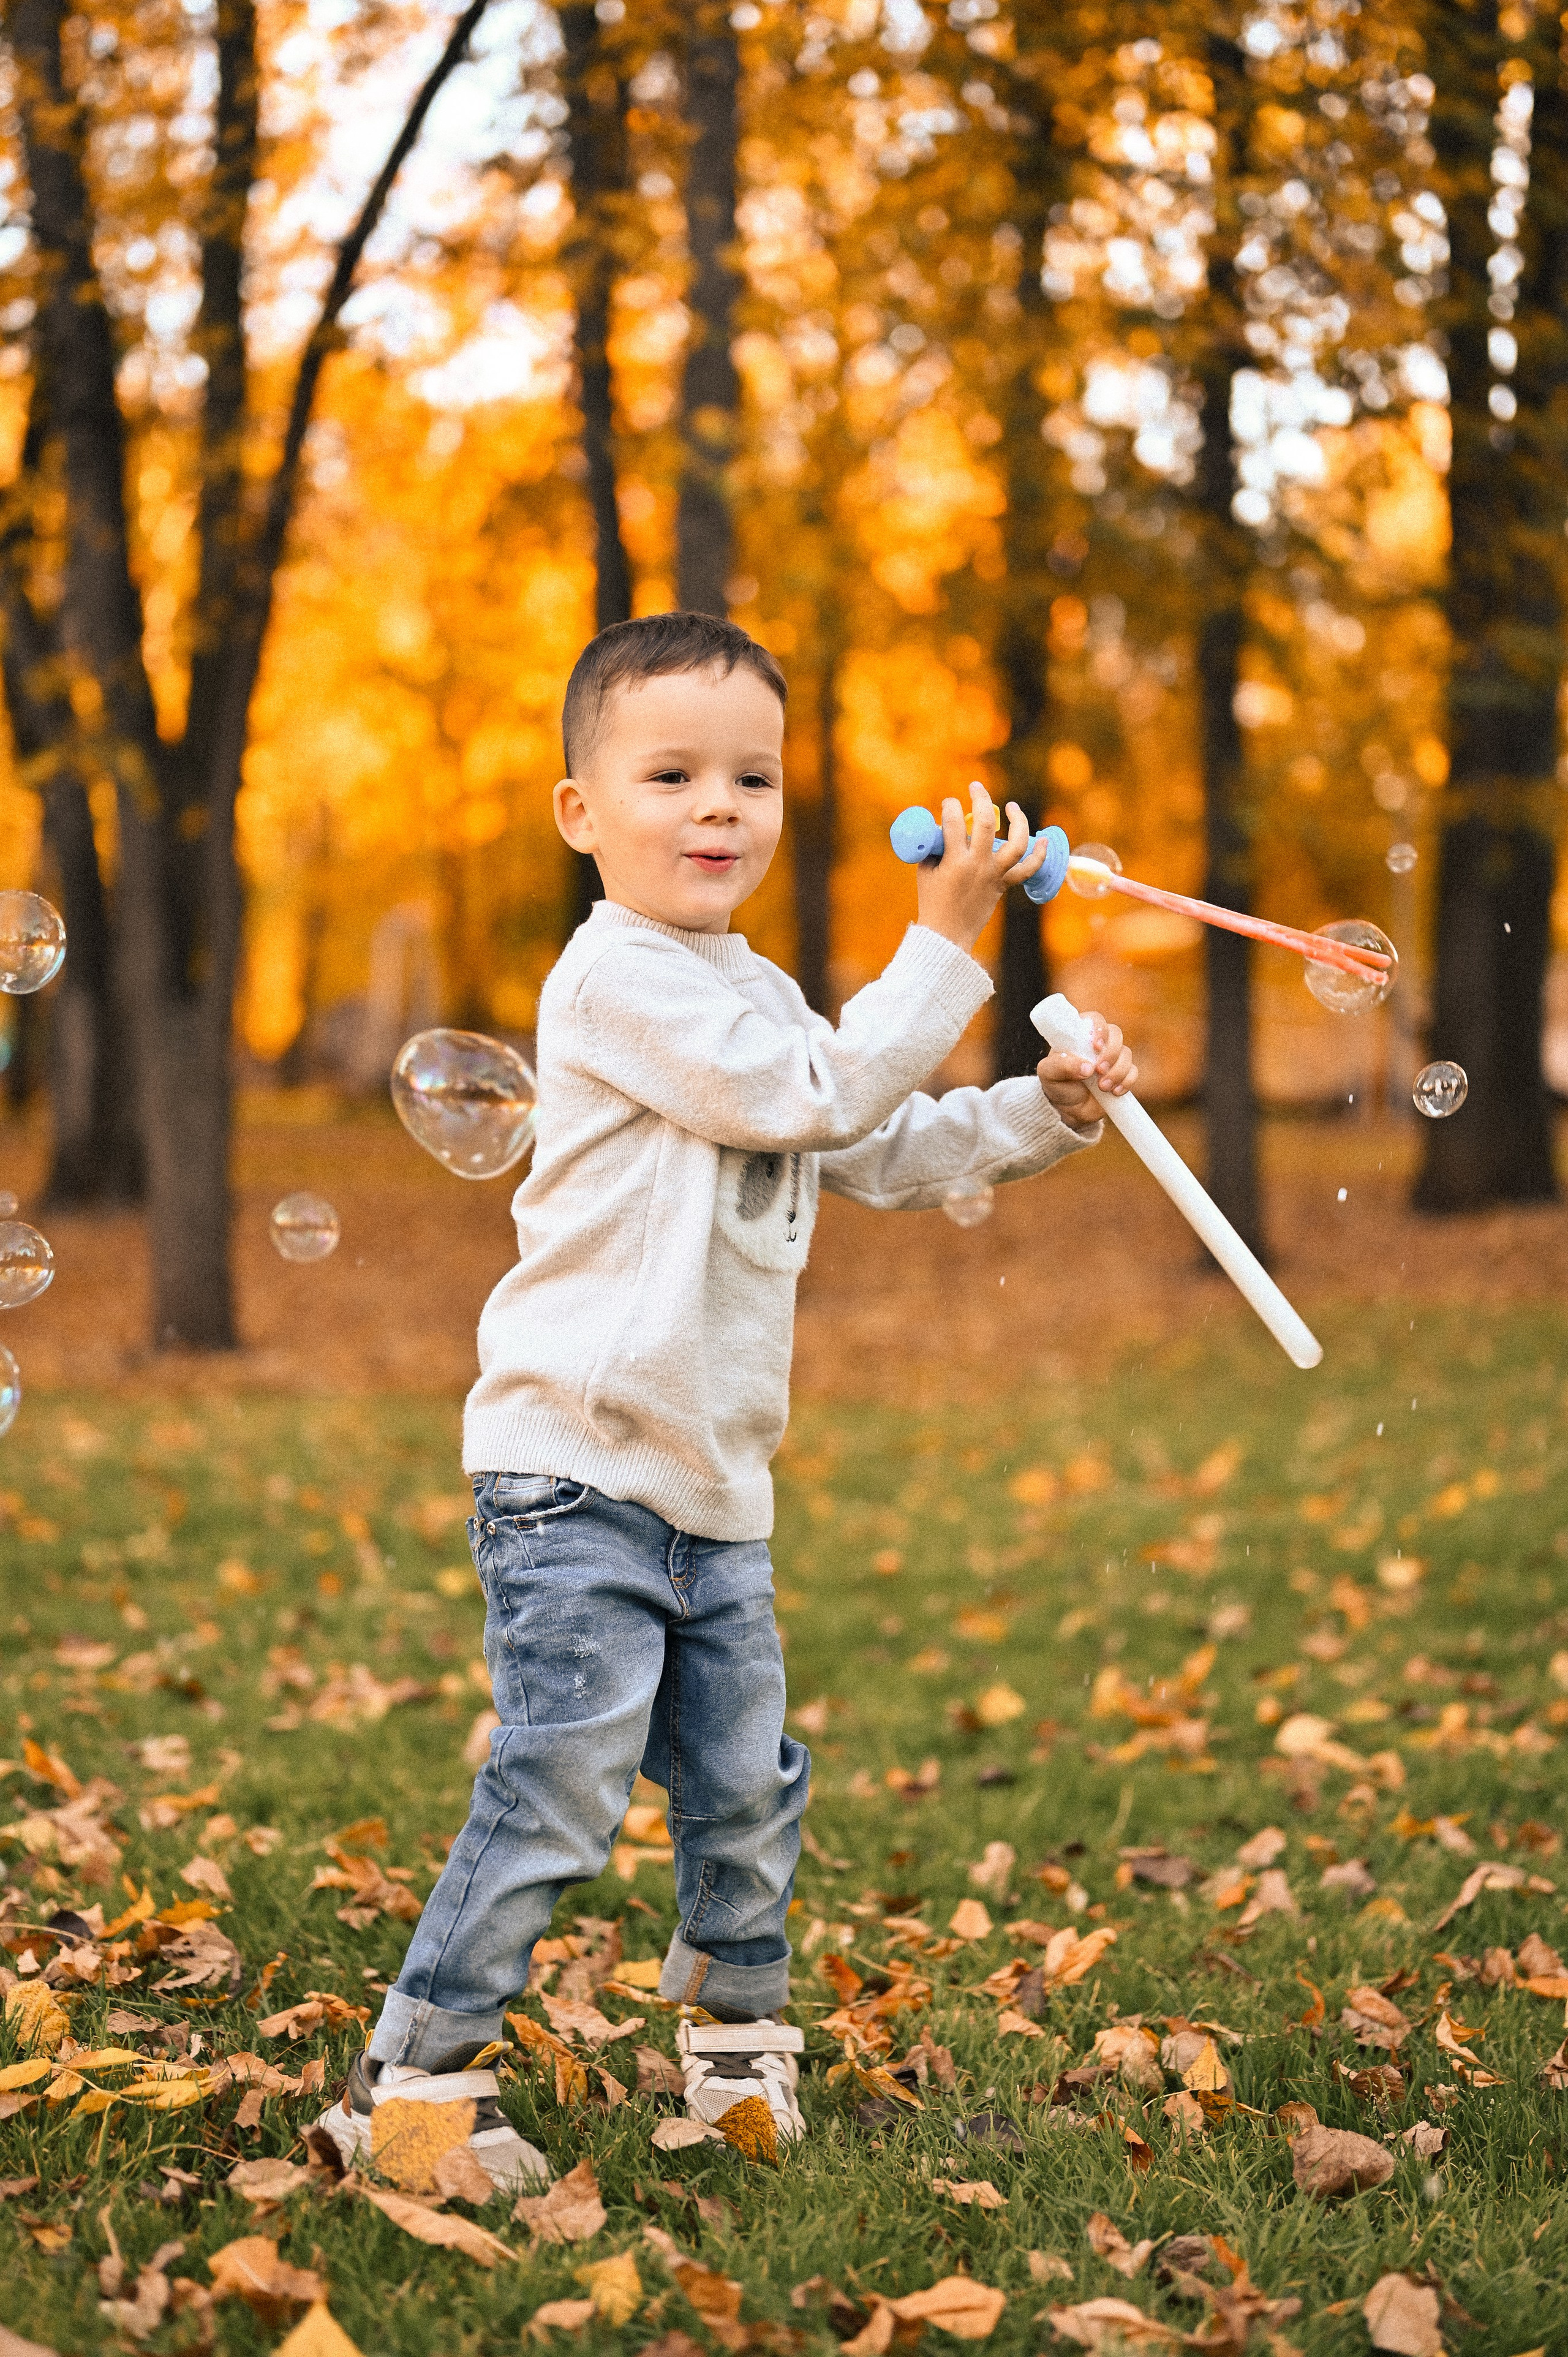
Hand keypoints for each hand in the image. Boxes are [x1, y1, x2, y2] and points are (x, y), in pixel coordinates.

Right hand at [914, 782, 1049, 953]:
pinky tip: (1044, 839)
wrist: (947, 935)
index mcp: (954, 861)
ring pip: (1016, 843)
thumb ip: (936, 848)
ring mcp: (994, 875)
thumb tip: (944, 829)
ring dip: (1018, 821)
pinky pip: (1027, 869)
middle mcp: (978, 865)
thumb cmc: (932, 902)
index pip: (952, 822)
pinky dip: (1038, 855)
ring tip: (1012, 806)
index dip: (950, 805)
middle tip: (975, 787)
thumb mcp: (926, 872)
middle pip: (984, 824)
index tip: (948, 803)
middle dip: (980, 799)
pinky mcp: (1003, 885)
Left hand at [1037, 1014, 1135, 1130]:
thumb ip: (1061, 1066)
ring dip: (1117, 1071)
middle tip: (1098, 1071)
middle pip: (1116, 1034)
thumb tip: (1087, 1067)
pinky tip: (1114, 1092)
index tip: (1096, 1046)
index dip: (1099, 1029)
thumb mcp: (1048, 1075)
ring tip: (1102, 1087)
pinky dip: (1127, 1081)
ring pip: (1126, 1053)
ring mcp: (1112, 1058)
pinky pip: (1134, 1072)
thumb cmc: (1057, 1086)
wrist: (1069, 1111)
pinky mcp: (1123, 1074)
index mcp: (1080, 1036)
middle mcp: (1098, 1044)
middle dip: (1110, 1053)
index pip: (1094, 1019)